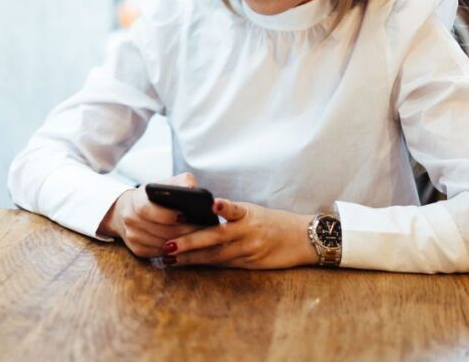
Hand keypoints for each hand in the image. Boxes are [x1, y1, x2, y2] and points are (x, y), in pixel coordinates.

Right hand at [97, 173, 204, 258]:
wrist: (125, 210)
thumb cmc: (152, 196)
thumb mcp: (162, 184)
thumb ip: (179, 181)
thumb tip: (192, 188)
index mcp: (135, 200)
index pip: (147, 210)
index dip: (166, 214)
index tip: (185, 215)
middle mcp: (130, 219)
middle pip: (160, 230)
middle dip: (184, 231)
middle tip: (204, 231)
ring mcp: (132, 237)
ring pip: (162, 244)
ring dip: (183, 244)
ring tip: (202, 239)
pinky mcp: (137, 250)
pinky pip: (159, 254)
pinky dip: (175, 251)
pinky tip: (190, 247)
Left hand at [162, 198, 318, 268]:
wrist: (301, 240)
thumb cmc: (272, 222)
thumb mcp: (252, 212)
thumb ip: (229, 214)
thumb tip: (199, 214)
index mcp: (247, 214)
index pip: (233, 209)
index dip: (223, 207)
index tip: (211, 204)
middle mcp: (248, 233)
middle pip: (216, 237)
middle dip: (190, 242)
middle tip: (167, 245)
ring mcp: (249, 250)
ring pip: (216, 255)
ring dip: (191, 258)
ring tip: (170, 259)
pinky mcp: (250, 264)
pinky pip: (224, 264)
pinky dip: (206, 264)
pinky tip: (189, 264)